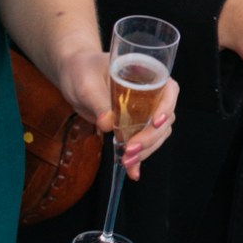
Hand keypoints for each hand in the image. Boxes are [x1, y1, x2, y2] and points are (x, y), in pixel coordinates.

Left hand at [55, 47, 178, 175]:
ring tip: (126, 161)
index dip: (167, 107)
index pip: (169, 91)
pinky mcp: (134, 126)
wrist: (73, 77)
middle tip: (130, 149)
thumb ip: (98, 101)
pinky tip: (133, 172)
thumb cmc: (82, 70)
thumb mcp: (87, 83)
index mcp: (148, 75)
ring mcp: (144, 111)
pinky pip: (143, 143)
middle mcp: (152, 94)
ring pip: (157, 134)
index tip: (156, 122)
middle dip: (150, 137)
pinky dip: (139, 159)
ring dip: (146, 150)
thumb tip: (108, 124)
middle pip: (164, 118)